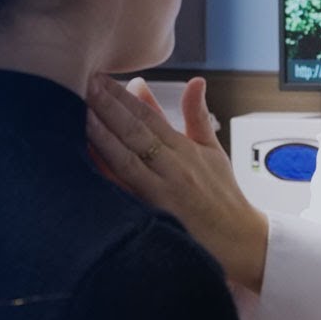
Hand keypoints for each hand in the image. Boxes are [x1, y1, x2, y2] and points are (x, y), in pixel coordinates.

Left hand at [85, 73, 269, 291]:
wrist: (239, 240)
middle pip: (135, 131)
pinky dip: (107, 173)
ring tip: (81, 112)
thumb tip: (195, 81)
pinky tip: (88, 158)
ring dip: (103, 134)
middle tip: (86, 84)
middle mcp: (173, 166)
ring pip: (127, 156)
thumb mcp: (213, 150)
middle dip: (109, 106)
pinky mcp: (155, 214)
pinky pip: (126, 189)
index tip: (103, 79)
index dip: (125, 96)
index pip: (149, 116)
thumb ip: (197, 114)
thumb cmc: (223, 196)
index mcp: (185, 148)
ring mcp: (162, 190)